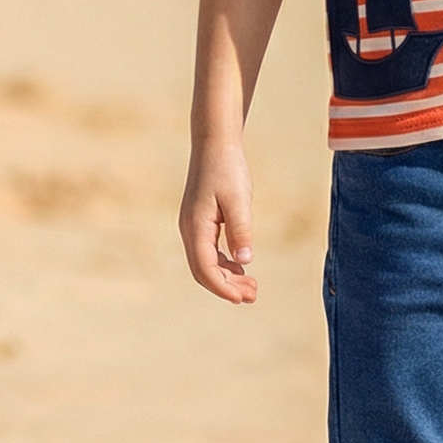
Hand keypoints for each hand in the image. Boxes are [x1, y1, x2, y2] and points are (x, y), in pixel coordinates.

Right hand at [180, 135, 257, 303]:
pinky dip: (224, 263)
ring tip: (252, 287)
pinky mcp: (200, 221)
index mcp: (196, 227)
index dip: (223, 287)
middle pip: (203, 270)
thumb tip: (245, 260)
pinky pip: (208, 251)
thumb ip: (241, 230)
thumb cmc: (228, 169)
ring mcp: (193, 226)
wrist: (215, 144)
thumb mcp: (239, 199)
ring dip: (227, 276)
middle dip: (226, 286)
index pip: (205, 269)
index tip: (242, 299)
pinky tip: (242, 266)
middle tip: (253, 296)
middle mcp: (189, 229)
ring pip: (205, 262)